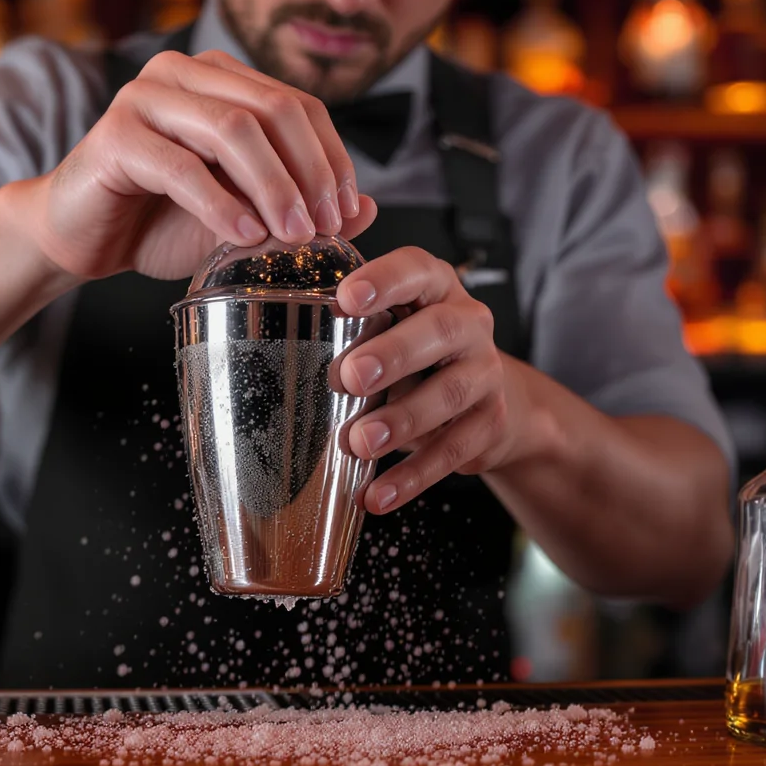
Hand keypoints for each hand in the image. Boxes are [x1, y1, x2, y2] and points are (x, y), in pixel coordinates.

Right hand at [26, 49, 377, 282]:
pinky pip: (182, 167)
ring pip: (233, 130)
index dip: (332, 158)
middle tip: (327, 227)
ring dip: (273, 187)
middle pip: (273, 110)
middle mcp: (185, 75)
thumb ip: (298, 207)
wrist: (82, 237)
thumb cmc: (160, 221)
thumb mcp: (242, 217)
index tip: (348, 213)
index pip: (298, 105)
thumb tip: (370, 209)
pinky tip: (243, 237)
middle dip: (310, 173)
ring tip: (293, 236)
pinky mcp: (116, 136)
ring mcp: (146, 98)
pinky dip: (220, 205)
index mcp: (221, 81)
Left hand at [335, 247, 530, 514]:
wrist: (491, 400)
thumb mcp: (391, 326)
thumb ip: (350, 319)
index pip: (416, 270)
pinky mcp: (489, 424)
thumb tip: (274, 326)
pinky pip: (453, 451)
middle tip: (350, 377)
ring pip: (450, 393)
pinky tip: (376, 495)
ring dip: (402, 420)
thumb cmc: (418, 355)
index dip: (385, 280)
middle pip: (440, 331)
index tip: (345, 298)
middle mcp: (469, 324)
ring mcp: (484, 374)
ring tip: (358, 442)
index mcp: (436, 289)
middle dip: (394, 353)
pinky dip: (412, 476)